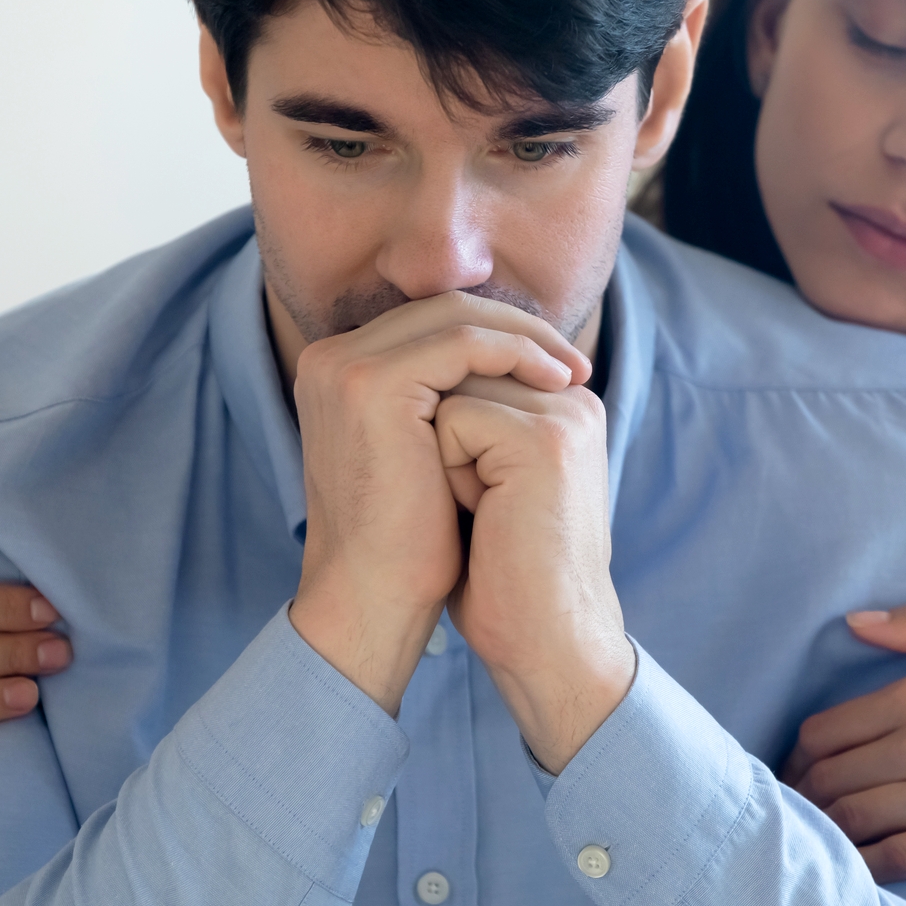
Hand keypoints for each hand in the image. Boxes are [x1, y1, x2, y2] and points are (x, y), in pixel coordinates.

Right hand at [287, 292, 589, 716]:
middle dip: (519, 328)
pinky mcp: (370, 383)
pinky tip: (554, 381)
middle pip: (444, 308)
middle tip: (575, 363)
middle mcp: (330, 358)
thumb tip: (514, 368)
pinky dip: (516, 353)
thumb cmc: (411, 541)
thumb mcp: (428, 454)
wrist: (374, 597)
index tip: (555, 365)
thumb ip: (446, 402)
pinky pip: (462, 343)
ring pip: (457, 316)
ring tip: (574, 373)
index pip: (431, 322)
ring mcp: (345, 366)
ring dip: (526, 338)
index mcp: (338, 370)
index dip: (499, 335)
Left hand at [437, 373, 630, 773]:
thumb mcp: (485, 481)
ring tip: (487, 511)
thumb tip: (409, 387)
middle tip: (486, 510)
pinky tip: (484, 515)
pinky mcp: (543, 438)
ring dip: (442, 457)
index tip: (485, 501)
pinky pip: (451, 419)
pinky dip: (448, 472)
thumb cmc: (504, 575)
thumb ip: (470, 426)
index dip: (445, 437)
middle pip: (455, 373)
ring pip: (448, 393)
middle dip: (442, 442)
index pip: (468, 370)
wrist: (545, 640)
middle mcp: (572, 400)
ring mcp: (563, 414)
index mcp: (564, 407)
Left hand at [782, 604, 905, 881]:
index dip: (797, 756)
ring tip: (815, 836)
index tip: (794, 770)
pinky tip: (853, 865)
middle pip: (831, 779)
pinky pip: (897, 858)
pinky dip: (864, 865)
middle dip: (803, 796)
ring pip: (855, 819)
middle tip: (795, 809)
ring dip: (824, 831)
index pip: (825, 731)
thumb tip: (855, 621)